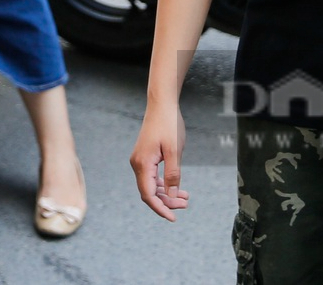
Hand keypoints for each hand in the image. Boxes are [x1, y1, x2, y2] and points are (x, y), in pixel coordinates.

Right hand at [130, 102, 190, 220]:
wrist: (162, 104)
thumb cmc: (169, 124)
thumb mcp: (174, 151)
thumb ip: (173, 174)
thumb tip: (171, 195)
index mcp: (143, 164)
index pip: (148, 195)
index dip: (160, 208)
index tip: (173, 218)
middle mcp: (137, 164)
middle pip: (149, 192)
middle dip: (167, 201)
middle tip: (185, 204)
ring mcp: (140, 160)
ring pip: (151, 185)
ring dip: (166, 193)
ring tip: (185, 197)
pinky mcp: (145, 156)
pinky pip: (152, 176)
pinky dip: (164, 184)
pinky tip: (177, 186)